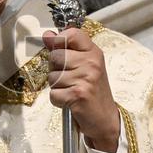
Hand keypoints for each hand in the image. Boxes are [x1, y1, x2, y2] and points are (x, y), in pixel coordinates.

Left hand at [43, 27, 119, 152]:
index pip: (71, 34)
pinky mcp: (78, 95)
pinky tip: (70, 101)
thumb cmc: (92, 90)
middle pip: (55, 56)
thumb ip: (65, 49)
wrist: (104, 118)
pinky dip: (58, 100)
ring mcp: (85, 78)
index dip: (59, 40)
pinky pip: (53, 94)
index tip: (59, 48)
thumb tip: (48, 35)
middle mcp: (91, 63)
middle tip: (69, 78)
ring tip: (71, 90)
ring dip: (57, 86)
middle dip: (55, 69)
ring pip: (52, 76)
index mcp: (93, 53)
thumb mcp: (83, 65)